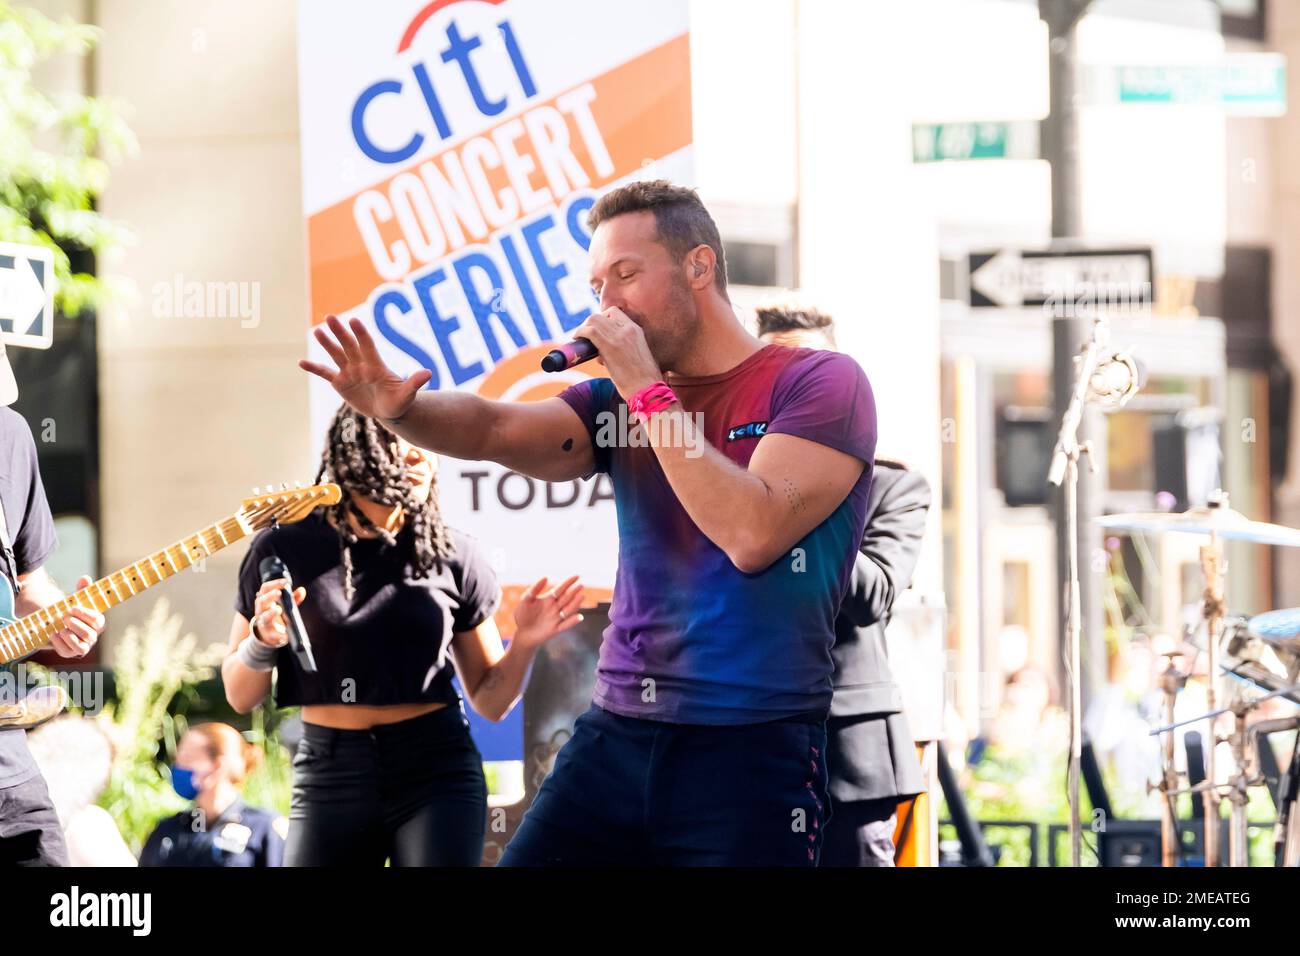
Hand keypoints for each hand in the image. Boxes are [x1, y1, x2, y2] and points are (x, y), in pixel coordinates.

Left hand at [49, 575, 104, 658]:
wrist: (56, 622)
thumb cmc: (70, 611)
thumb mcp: (76, 599)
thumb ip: (82, 589)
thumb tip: (85, 578)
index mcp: (97, 623)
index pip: (98, 621)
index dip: (86, 615)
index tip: (73, 608)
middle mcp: (93, 636)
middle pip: (90, 634)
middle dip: (77, 625)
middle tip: (65, 617)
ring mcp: (82, 646)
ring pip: (81, 647)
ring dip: (71, 637)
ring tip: (61, 628)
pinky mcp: (70, 652)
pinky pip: (67, 651)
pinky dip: (60, 643)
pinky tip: (53, 634)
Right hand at [249, 578, 306, 647]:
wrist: (269, 634)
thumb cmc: (278, 615)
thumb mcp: (285, 605)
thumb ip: (293, 598)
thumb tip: (302, 590)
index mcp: (264, 600)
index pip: (265, 588)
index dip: (274, 583)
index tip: (286, 582)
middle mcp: (261, 610)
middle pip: (261, 601)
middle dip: (270, 596)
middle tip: (278, 593)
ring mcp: (263, 622)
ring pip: (264, 617)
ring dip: (271, 613)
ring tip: (278, 609)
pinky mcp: (269, 634)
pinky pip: (272, 634)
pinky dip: (279, 634)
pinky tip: (285, 635)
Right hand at [300, 315, 432, 421]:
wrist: (389, 410)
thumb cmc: (400, 402)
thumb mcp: (407, 395)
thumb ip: (414, 383)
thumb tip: (428, 373)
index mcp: (376, 366)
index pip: (368, 346)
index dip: (361, 334)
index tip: (354, 320)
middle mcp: (361, 365)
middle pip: (349, 345)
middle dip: (340, 332)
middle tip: (330, 317)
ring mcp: (349, 372)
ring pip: (336, 355)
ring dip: (326, 344)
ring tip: (316, 331)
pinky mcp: (340, 382)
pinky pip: (325, 373)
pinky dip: (314, 368)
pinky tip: (301, 362)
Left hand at [511, 575, 584, 647]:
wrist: (522, 633)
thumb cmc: (522, 615)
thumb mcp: (526, 600)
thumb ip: (535, 589)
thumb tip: (546, 577)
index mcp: (548, 599)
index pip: (560, 588)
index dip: (568, 582)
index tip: (577, 576)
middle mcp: (555, 607)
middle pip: (566, 598)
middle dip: (574, 591)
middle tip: (581, 585)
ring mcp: (556, 618)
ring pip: (568, 610)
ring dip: (575, 603)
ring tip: (581, 596)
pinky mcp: (556, 629)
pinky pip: (566, 625)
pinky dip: (573, 621)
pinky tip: (580, 617)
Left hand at [569, 308, 663, 399]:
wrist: (648, 389)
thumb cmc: (643, 380)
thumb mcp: (636, 357)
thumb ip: (622, 351)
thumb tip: (601, 356)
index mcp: (636, 330)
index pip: (614, 313)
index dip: (601, 319)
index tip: (596, 330)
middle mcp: (628, 329)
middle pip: (601, 315)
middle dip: (590, 323)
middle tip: (585, 336)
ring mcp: (619, 336)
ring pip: (593, 320)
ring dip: (583, 328)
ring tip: (579, 339)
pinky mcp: (610, 346)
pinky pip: (590, 331)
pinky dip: (580, 333)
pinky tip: (576, 339)